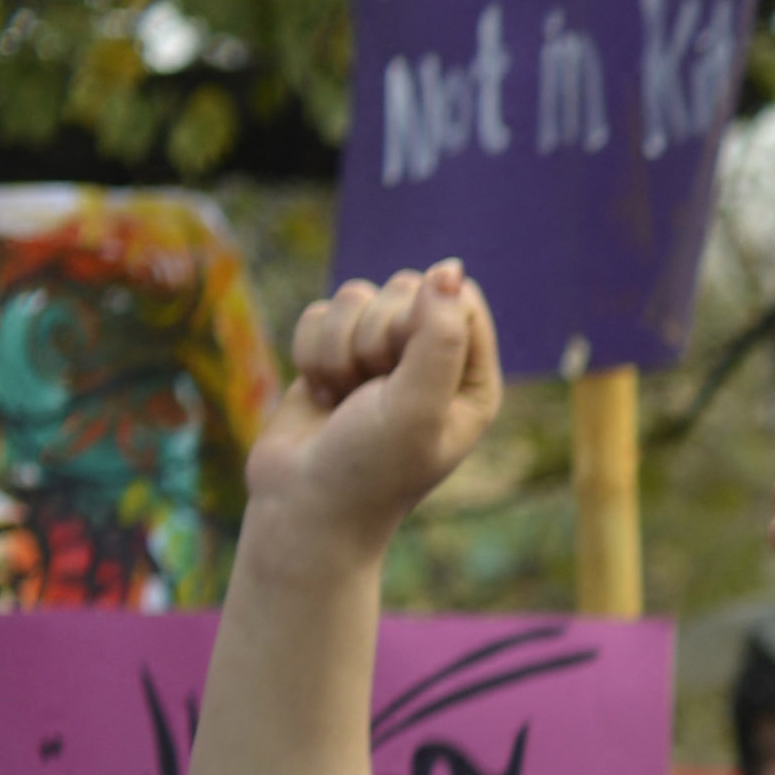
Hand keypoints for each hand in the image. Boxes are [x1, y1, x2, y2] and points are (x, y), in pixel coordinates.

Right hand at [242, 268, 505, 547]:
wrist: (303, 506)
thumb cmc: (370, 469)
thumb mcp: (417, 406)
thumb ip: (438, 336)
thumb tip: (450, 268)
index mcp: (472, 378)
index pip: (459, 299)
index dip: (420, 318)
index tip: (402, 365)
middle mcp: (433, 363)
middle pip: (406, 290)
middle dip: (374, 335)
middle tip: (370, 391)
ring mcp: (382, 356)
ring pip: (358, 296)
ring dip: (338, 348)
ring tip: (345, 398)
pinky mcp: (335, 354)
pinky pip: (320, 312)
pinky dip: (310, 352)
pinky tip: (321, 395)